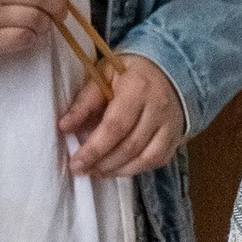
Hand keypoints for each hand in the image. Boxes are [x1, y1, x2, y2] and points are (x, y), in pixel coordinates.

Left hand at [58, 51, 183, 178]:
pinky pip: (157, 161)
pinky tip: (117, 169)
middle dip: (102, 163)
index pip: (115, 126)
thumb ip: (85, 101)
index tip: (76, 162)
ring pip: (145, 158)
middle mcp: (158, 108)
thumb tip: (65, 127)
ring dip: (118, 170)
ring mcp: (171, 125)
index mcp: (138, 88)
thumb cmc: (130, 73)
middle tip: (81, 169)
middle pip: (130, 146)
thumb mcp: (104, 75)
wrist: (169, 70)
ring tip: (96, 171)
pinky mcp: (176, 137)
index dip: (94, 149)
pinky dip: (136, 169)